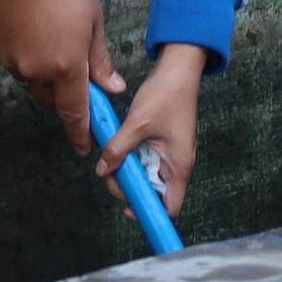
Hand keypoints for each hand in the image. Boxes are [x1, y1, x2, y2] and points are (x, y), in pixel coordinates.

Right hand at [0, 0, 118, 159]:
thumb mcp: (92, 19)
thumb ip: (100, 59)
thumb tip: (112, 88)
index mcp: (66, 67)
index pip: (75, 113)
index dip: (82, 133)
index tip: (87, 148)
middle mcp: (37, 72)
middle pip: (54, 101)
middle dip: (68, 98)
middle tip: (81, 79)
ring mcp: (15, 62)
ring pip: (37, 83)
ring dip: (50, 76)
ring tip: (59, 43)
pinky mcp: (0, 50)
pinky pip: (21, 67)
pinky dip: (33, 61)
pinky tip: (40, 35)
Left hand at [99, 41, 206, 216]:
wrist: (178, 69)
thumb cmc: (166, 95)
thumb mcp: (137, 124)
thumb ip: (118, 149)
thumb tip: (102, 169)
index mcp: (179, 166)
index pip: (170, 206)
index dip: (150, 212)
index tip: (128, 207)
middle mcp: (177, 164)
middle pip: (154, 193)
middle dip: (131, 187)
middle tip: (112, 170)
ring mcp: (170, 154)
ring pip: (147, 176)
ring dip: (130, 169)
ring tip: (114, 154)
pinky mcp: (163, 143)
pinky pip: (146, 159)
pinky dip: (132, 156)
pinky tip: (121, 145)